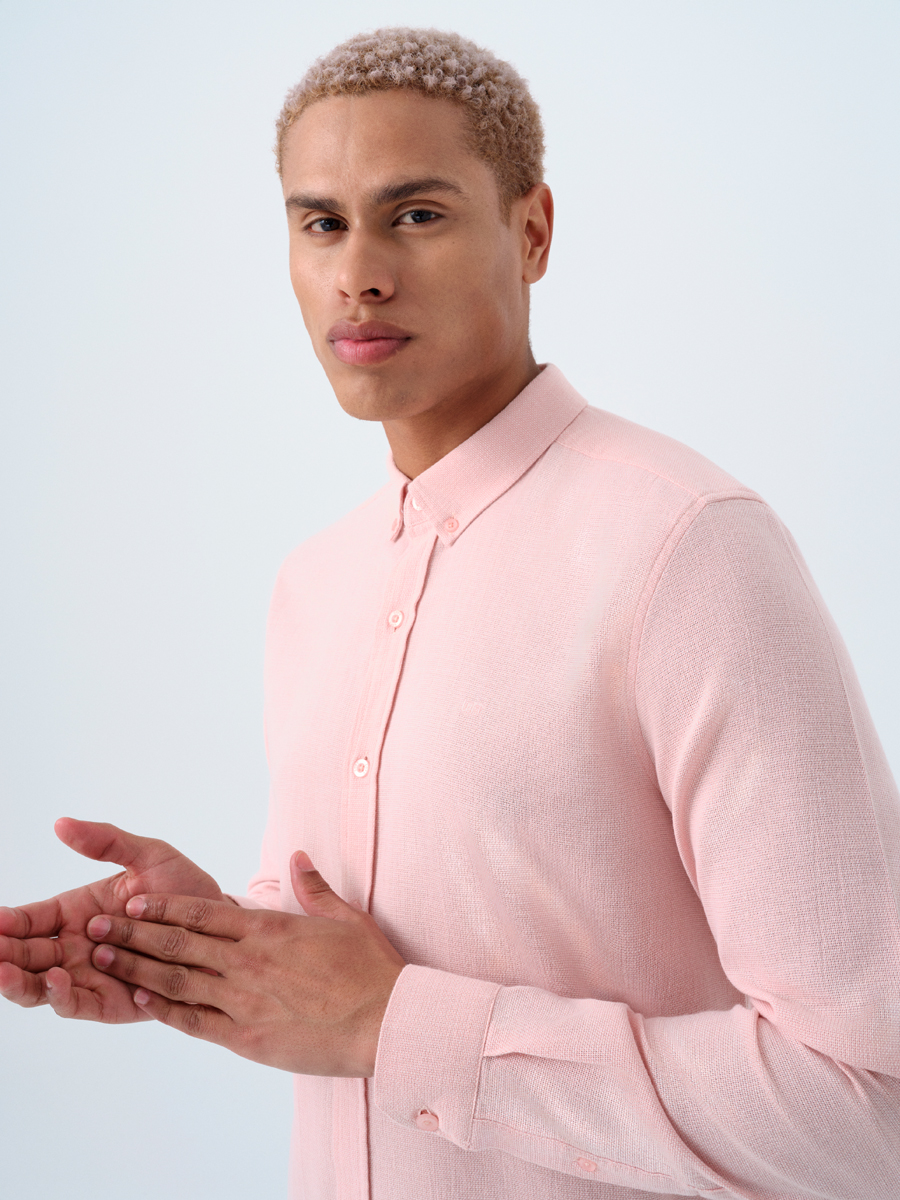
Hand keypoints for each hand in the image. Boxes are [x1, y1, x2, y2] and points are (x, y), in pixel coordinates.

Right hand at [0, 818, 225, 1022]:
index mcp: (76, 912)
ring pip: (40, 987)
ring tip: (5, 971)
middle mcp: (75, 948)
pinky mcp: (110, 1003)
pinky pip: (77, 1006)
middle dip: (3, 955)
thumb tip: (61, 823)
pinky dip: (61, 997)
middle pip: (25, 956)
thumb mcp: (148, 855)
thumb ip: (106, 841)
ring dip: (20, 982)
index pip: (29, 920)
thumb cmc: (185, 890)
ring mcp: (90, 977)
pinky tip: (56, 980)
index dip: (6, 922)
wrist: (224, 930)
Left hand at [85, 852, 405, 1075]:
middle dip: (134, 932)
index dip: (164, 906)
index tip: (132, 899)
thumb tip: (298, 857)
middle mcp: (248, 962)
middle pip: (179, 943)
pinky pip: (197, 1022)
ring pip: (179, 980)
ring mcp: (245, 1001)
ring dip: (138, 968)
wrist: (386, 1022)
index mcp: (269, 930)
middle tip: (96, 925)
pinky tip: (141, 1000)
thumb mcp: (346, 917)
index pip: (204, 912)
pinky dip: (166, 1011)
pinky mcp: (248, 1037)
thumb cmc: (370, 970)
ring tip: (103, 958)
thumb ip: (314, 887)